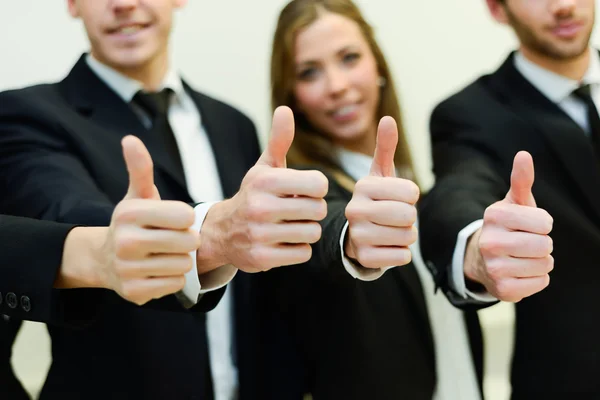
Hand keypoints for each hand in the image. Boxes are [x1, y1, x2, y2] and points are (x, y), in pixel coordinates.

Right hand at [97, 136, 199, 304]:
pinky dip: (173, 278)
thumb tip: (130, 139)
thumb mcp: (137, 194)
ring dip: (181, 261)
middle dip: (187, 241)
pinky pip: (176, 284)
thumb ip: (140, 169)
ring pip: (185, 265)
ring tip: (164, 255)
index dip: (186, 218)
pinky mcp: (134, 292)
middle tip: (173, 240)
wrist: (105, 260)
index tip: (174, 219)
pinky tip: (158, 271)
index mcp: (130, 213)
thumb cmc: (134, 223)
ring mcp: (128, 269)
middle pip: (189, 242)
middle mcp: (125, 241)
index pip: (186, 215)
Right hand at [197, 106, 327, 272]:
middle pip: (318, 209)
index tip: (305, 190)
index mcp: (265, 180)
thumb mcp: (263, 168)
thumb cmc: (253, 196)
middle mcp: (260, 206)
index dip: (317, 188)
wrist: (222, 233)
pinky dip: (299, 249)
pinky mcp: (262, 258)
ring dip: (307, 230)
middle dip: (313, 210)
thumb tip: (285, 109)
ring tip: (292, 225)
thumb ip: (279, 140)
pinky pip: (303, 253)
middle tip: (299, 211)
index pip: (318, 184)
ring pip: (312, 232)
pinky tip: (285, 242)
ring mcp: (260, 234)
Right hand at [344, 116, 418, 268]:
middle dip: (409, 218)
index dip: (411, 197)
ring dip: (406, 236)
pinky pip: (402, 256)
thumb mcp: (379, 175)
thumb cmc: (374, 201)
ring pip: (408, 236)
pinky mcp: (364, 257)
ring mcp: (358, 235)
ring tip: (389, 231)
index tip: (397, 198)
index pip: (411, 192)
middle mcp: (355, 210)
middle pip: (409, 215)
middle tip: (394, 217)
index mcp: (363, 187)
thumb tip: (387, 118)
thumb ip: (385, 147)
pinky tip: (386, 246)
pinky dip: (401, 253)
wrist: (354, 236)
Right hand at [465, 151, 553, 301]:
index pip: (545, 222)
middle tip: (526, 243)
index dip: (542, 224)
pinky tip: (520, 272)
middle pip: (546, 244)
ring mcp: (495, 267)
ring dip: (540, 261)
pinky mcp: (503, 289)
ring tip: (523, 257)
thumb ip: (521, 180)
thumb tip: (524, 155)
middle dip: (543, 244)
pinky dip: (537, 278)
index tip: (527, 225)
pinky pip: (541, 282)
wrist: (481, 259)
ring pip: (545, 264)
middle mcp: (490, 242)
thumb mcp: (513, 203)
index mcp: (494, 216)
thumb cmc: (506, 227)